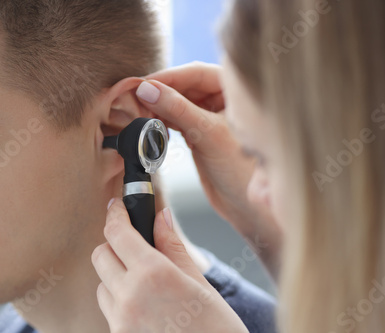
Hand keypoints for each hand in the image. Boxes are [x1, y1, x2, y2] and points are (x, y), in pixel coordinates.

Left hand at [91, 198, 248, 332]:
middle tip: (135, 245)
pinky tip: (145, 305)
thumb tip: (161, 216)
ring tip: (145, 283)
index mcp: (153, 275)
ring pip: (102, 283)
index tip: (117, 207)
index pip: (118, 233)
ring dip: (116, 276)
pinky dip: (120, 300)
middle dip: (114, 245)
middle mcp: (130, 297)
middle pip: (101, 255)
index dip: (115, 215)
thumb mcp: (199, 282)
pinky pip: (109, 309)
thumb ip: (173, 246)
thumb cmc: (216, 329)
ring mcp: (121, 321)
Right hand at [137, 63, 281, 276]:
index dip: (168, 78)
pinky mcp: (200, 135)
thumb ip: (178, 109)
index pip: (195, 73)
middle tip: (137, 101)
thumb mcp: (209, 134)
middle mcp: (222, 100)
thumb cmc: (243, 170)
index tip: (143, 86)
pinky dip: (162, 123)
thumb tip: (147, 89)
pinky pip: (176, 121)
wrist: (247, 207)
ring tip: (141, 116)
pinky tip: (152, 127)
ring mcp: (209, 118)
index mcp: (234, 91)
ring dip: (159, 109)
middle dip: (160, 94)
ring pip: (177, 104)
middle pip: (183, 87)